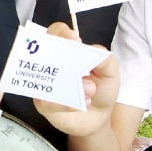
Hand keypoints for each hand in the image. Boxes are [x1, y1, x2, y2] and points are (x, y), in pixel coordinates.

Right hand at [32, 22, 119, 137]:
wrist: (98, 118)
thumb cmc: (100, 89)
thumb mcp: (110, 73)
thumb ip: (105, 59)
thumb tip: (92, 49)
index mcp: (67, 50)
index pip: (56, 33)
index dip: (62, 33)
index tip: (75, 39)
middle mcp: (51, 64)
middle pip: (41, 48)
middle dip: (57, 52)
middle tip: (78, 65)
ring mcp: (44, 82)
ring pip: (45, 76)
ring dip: (69, 83)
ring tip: (90, 89)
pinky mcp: (42, 103)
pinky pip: (47, 101)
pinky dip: (66, 103)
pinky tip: (83, 103)